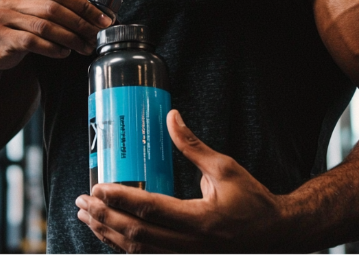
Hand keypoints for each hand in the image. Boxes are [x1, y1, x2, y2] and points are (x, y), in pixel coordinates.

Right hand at [0, 0, 112, 70]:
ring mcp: (2, 11)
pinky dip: (53, 48)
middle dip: (84, 16)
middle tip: (101, 29)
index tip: (105, 5)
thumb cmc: (21, 21)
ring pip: (46, 23)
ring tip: (86, 45)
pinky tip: (65, 52)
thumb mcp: (39, 0)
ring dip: (72, 37)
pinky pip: (32, 41)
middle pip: (56, 0)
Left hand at [77, 110, 294, 253]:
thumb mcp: (226, 168)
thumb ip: (193, 145)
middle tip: (83, 201)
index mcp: (201, 220)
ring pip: (137, 250)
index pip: (151, 209)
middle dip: (104, 216)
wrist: (275, 235)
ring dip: (107, 233)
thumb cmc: (253, 201)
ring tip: (86, 217)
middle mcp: (190, 244)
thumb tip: (170, 117)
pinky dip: (124, 246)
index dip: (121, 199)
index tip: (98, 187)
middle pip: (136, 233)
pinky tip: (108, 233)